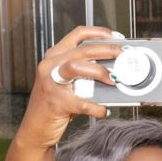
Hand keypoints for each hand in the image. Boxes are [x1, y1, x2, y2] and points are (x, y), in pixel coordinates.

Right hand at [20, 26, 120, 148]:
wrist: (36, 127)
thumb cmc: (56, 104)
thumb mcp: (67, 82)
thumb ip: (84, 73)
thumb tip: (116, 71)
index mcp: (55, 56)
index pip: (77, 34)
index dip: (99, 33)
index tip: (117, 37)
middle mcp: (50, 65)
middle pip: (83, 50)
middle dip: (108, 51)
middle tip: (125, 57)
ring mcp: (51, 83)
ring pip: (76, 67)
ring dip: (100, 72)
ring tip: (115, 81)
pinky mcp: (56, 102)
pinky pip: (82, 102)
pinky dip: (97, 108)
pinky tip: (105, 111)